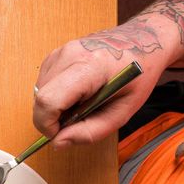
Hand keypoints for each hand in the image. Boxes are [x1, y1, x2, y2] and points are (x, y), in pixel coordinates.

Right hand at [32, 19, 173, 147]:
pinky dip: (54, 95)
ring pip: (39, 93)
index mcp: (90, 68)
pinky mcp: (55, 54)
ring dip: (53, 106)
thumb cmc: (138, 75)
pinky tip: (75, 92)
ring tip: (80, 103)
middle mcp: (70, 55)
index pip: (49, 101)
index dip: (47, 124)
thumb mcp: (123, 112)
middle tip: (76, 119)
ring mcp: (60, 52)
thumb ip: (91, 131)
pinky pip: (43, 84)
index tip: (60, 133)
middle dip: (51, 118)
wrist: (144, 42)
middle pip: (40, 99)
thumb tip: (58, 141)